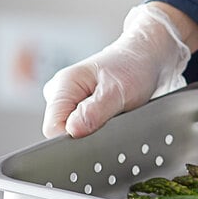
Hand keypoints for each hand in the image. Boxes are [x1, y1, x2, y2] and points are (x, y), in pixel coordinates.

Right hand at [42, 3, 197, 138]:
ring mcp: (69, 102)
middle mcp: (60, 94)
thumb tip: (73, 130)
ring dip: (97, 132)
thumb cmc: (134, 68)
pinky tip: (114, 116)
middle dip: (88, 136)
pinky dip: (101, 129)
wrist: (145, 58)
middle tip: (113, 119)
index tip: (97, 135)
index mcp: (63, 87)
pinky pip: (84, 128)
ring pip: (74, 133)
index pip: (52, 130)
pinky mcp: (79, 108)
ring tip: (116, 114)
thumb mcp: (118, 91)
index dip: (73, 140)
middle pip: (62, 134)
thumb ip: (95, 111)